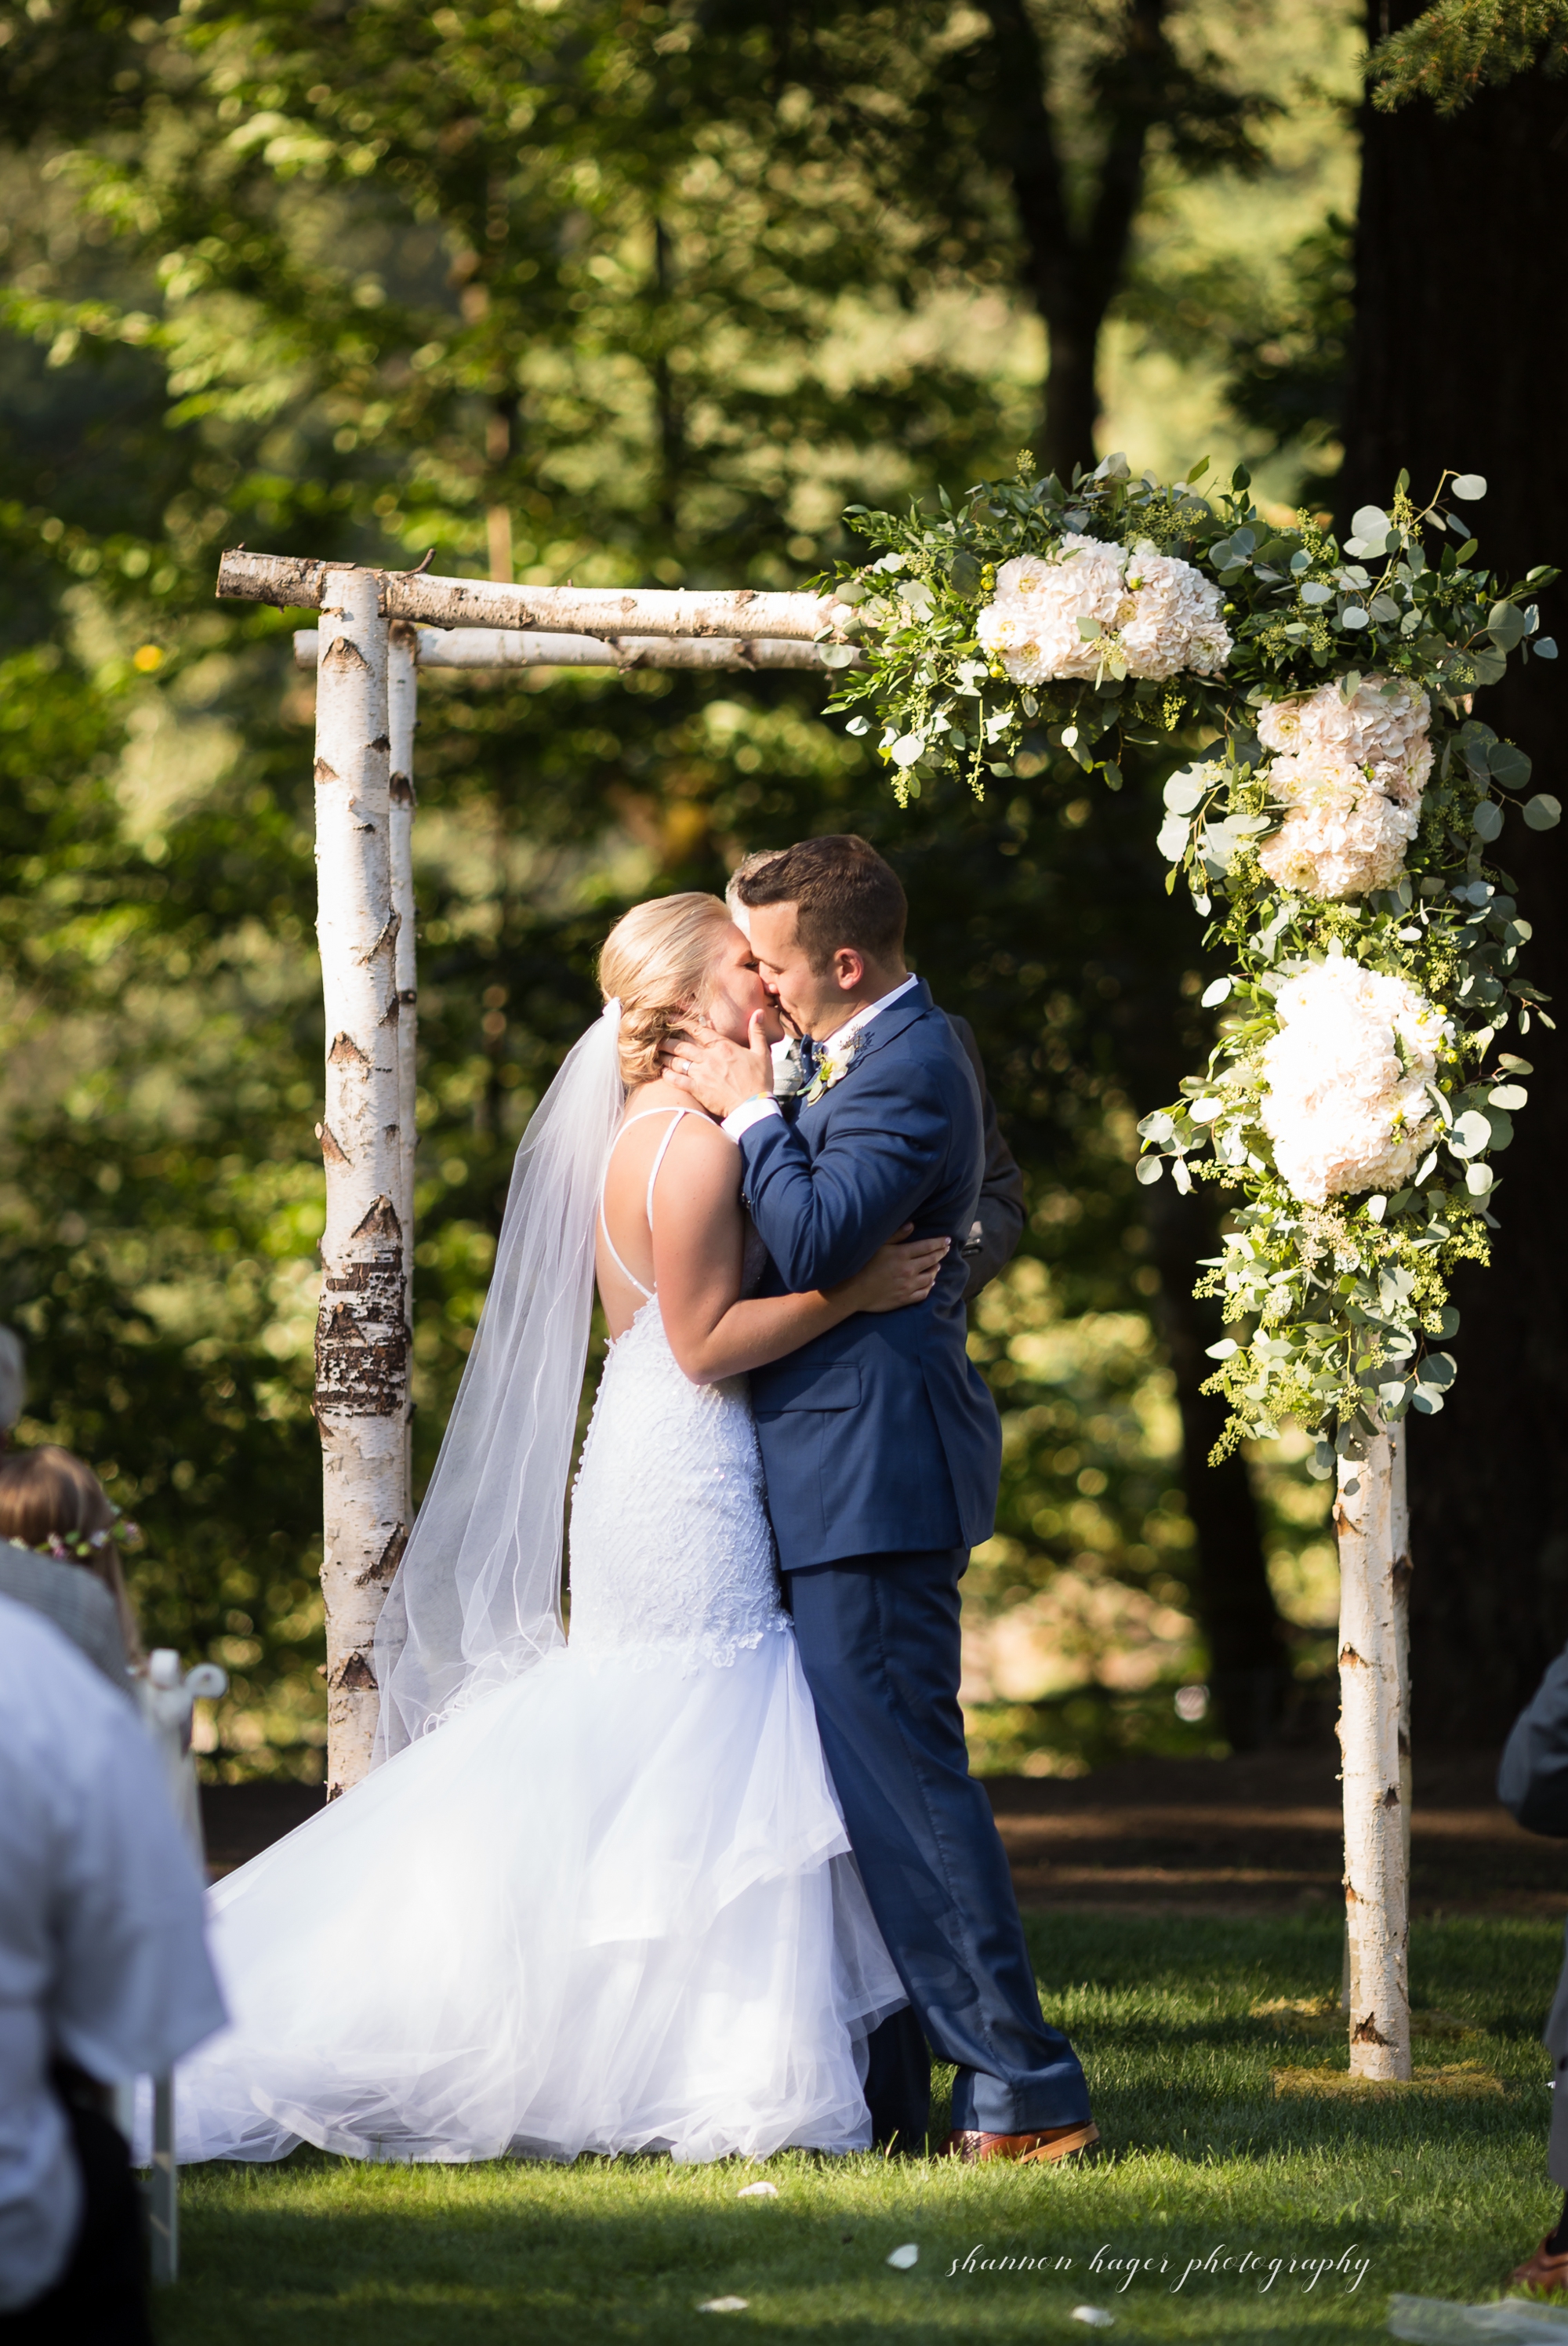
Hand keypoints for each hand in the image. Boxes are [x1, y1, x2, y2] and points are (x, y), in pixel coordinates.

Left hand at [658, 1011, 772, 1118]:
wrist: (754, 1107)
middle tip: (657, 1037)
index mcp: (723, 1047)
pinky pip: (677, 1080)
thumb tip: (759, 1012)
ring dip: (665, 1056)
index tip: (670, 1018)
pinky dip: (667, 1075)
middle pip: (681, 1045)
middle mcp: (709, 1058)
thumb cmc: (759, 1081)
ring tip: (657, 1053)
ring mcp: (702, 1074)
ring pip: (676, 1061)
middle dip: (667, 1040)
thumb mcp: (762, 1053)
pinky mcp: (697, 1089)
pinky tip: (662, 1072)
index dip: (681, 1022)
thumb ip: (757, 1032)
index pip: (698, 1030)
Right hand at [829, 1225, 949, 1315]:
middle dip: (941, 1253)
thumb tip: (912, 1225)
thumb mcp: (877, 1245)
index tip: (947, 1240)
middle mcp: (909, 1270)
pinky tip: (930, 1282)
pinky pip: (924, 1293)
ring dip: (936, 1269)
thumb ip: (896, 1235)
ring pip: (931, 1277)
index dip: (939, 1242)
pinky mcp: (905, 1299)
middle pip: (932, 1260)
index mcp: (902, 1254)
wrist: (852, 1291)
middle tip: (946, 1249)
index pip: (928, 1246)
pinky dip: (929, 1286)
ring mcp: (908, 1286)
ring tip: (937, 1265)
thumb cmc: (862, 1265)